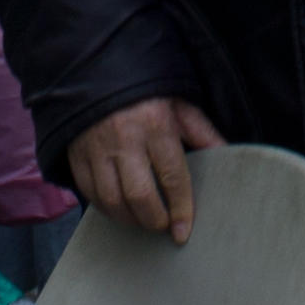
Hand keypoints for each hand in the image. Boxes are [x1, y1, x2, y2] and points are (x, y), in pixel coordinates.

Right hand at [70, 96, 223, 240]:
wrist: (100, 72)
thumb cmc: (147, 93)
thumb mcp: (180, 106)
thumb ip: (202, 133)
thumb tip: (228, 157)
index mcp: (156, 124)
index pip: (172, 176)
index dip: (180, 209)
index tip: (182, 232)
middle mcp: (125, 138)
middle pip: (140, 194)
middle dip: (154, 219)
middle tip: (163, 226)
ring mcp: (97, 148)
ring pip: (112, 199)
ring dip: (129, 219)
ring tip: (143, 221)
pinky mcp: (77, 155)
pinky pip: (90, 193)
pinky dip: (105, 209)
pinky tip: (119, 210)